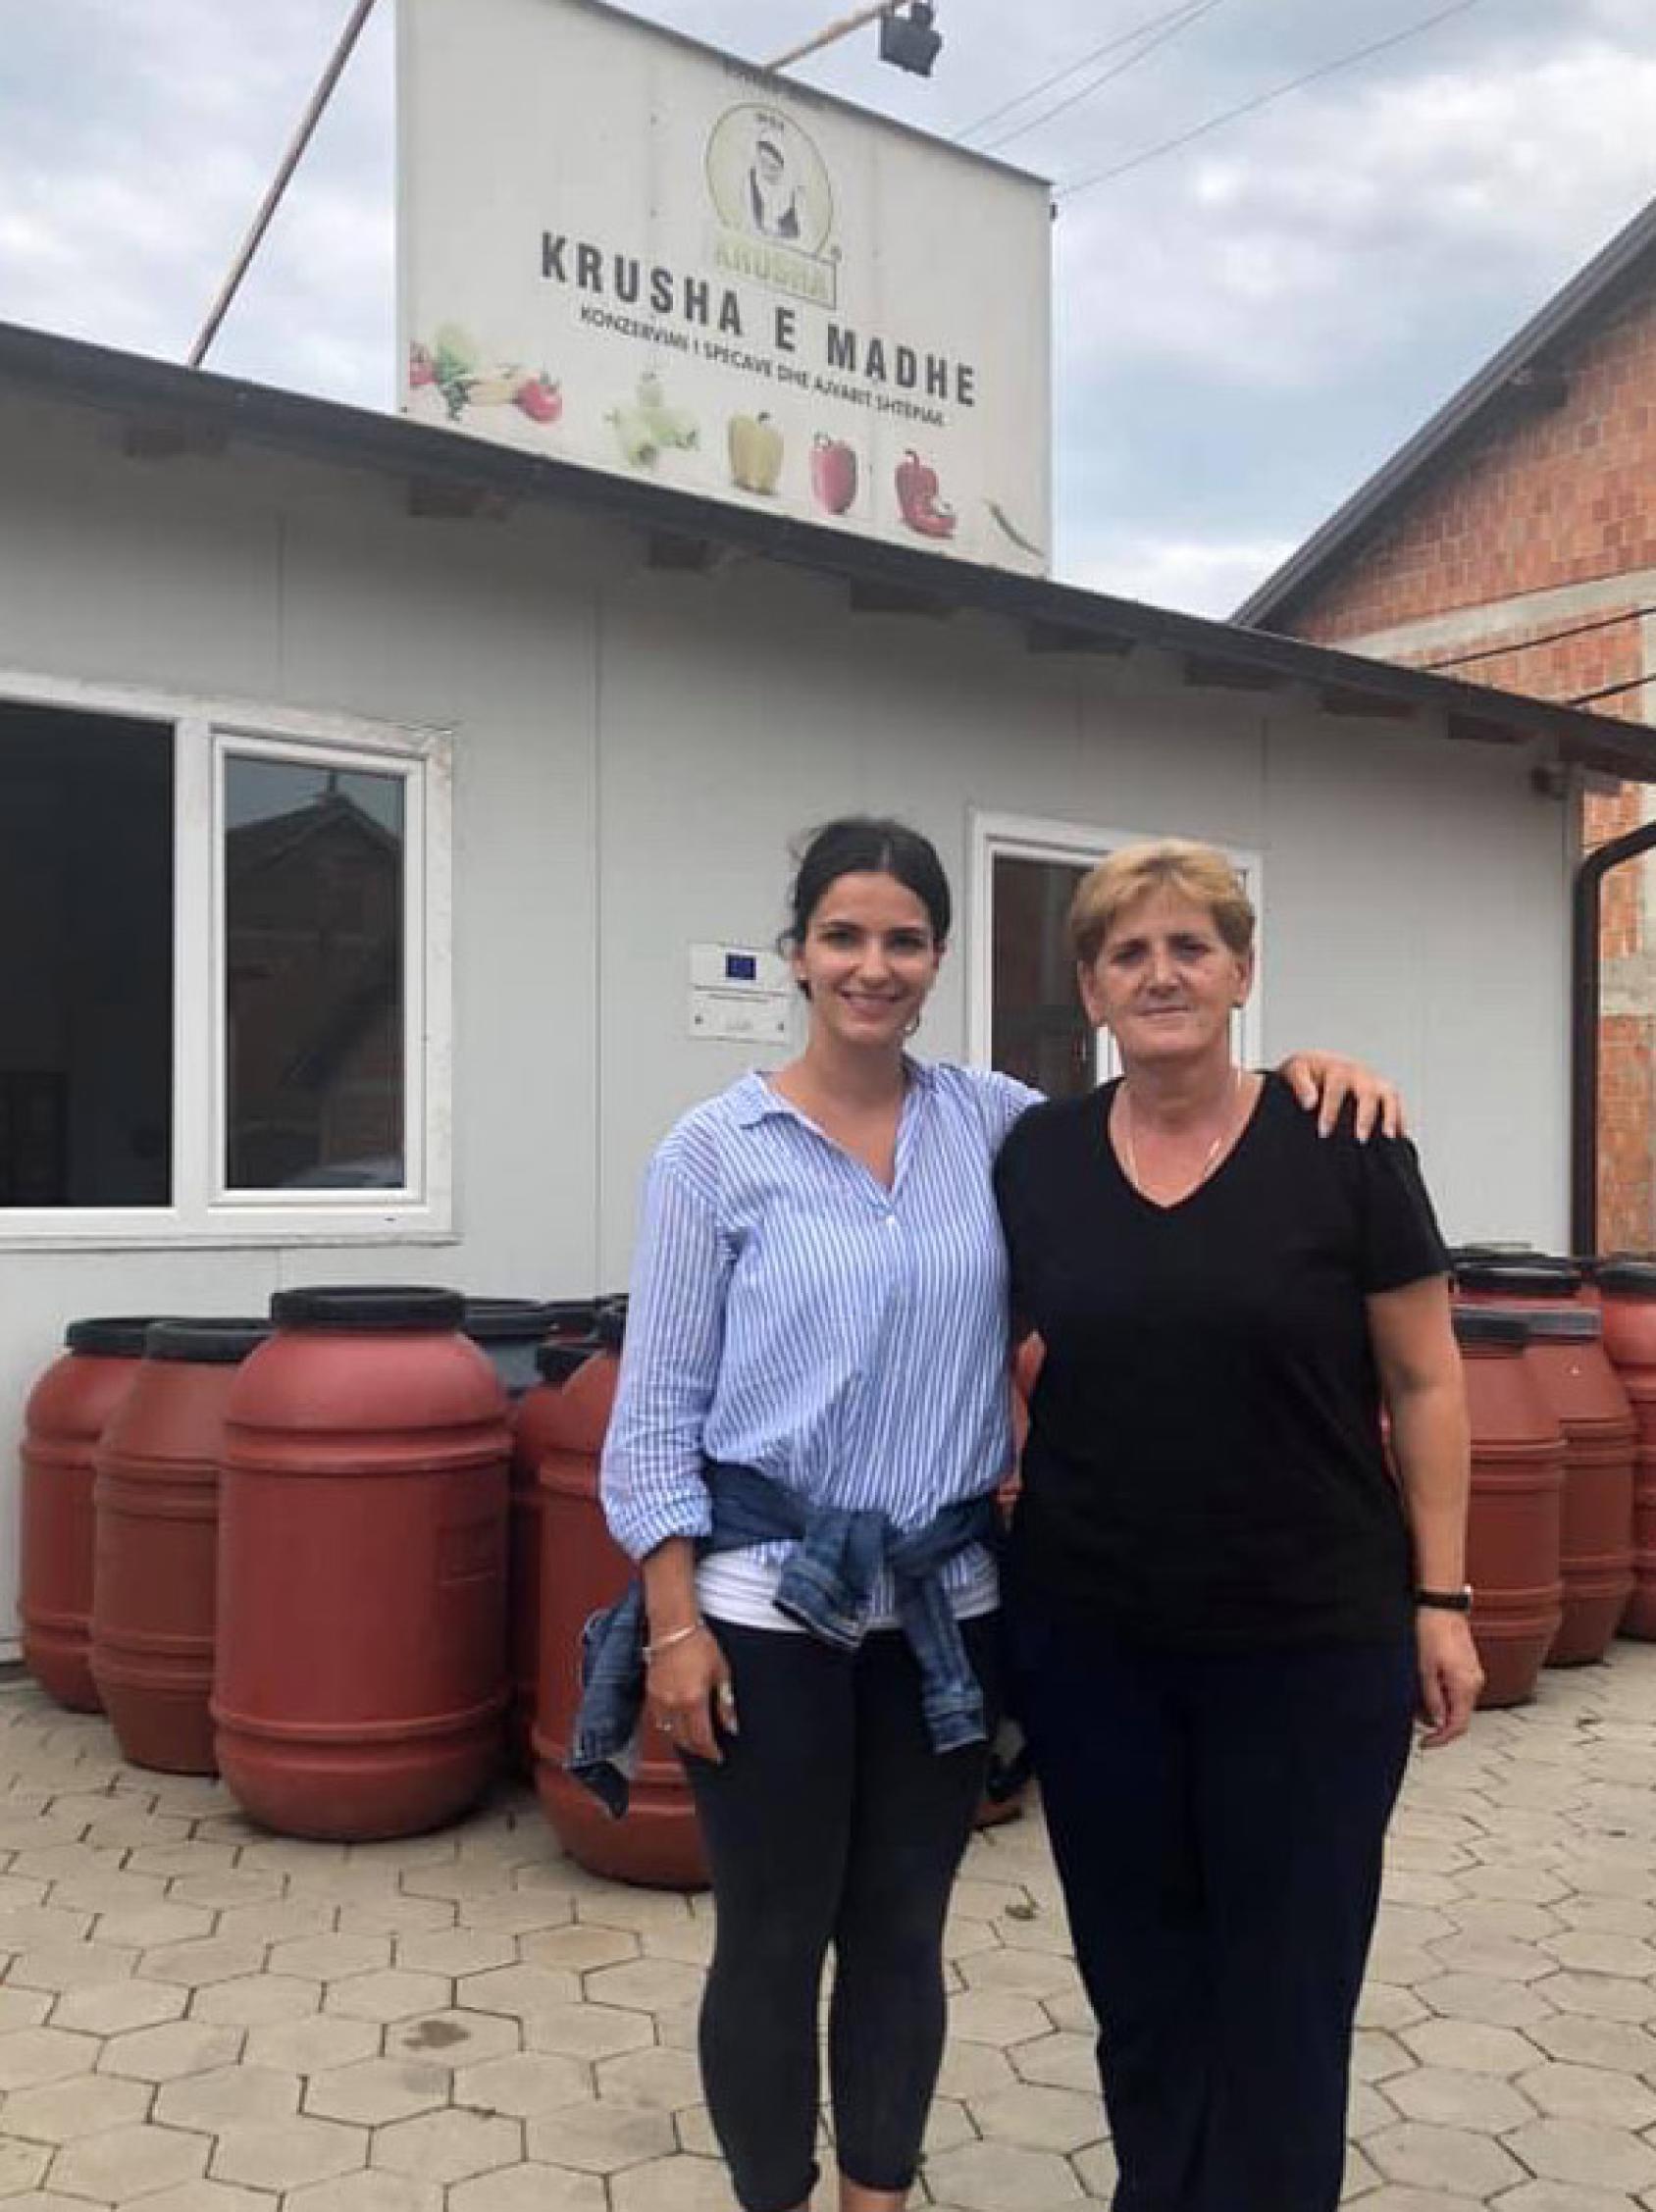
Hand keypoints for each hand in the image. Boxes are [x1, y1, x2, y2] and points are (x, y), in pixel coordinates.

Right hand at [646, 1625, 736, 1762]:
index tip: (719, 1756)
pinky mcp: (650, 1692)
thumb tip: (731, 1726)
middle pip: (684, 1740)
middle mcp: (673, 1705)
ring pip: (669, 1733)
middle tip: (709, 1750)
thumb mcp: (721, 1672)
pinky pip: (659, 1719)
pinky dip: (670, 1727)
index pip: (702, 1739)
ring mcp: (659, 1700)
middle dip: (698, 1749)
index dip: (711, 1752)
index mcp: (693, 1701)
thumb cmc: (700, 1644)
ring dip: (683, 1740)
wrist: (674, 1626)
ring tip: (695, 1739)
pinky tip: (679, 1723)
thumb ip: (725, 1703)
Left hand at [1279, 1051, 1406, 1140]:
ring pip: (1389, 1097)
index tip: (1323, 1131)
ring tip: (1389, 1137)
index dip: (1331, 1111)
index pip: (1337, 1089)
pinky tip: (1399, 1138)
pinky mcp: (1385, 1093)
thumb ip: (1300, 1084)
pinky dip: (1401, 1120)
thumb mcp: (1296, 1071)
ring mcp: (1375, 1083)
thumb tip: (1310, 1102)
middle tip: (1360, 1139)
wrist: (1322, 1066)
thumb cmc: (1308, 1072)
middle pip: (1369, 1094)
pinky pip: (1397, 1106)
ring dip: (1391, 1117)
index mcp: (1337, 1070)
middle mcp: (1360, 1075)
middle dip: (1365, 1117)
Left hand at [1415, 1610, 1481, 1747]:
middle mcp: (1475, 1683)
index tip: (1425, 1743)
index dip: (1441, 1739)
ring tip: (1417, 1699)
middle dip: (1438, 1723)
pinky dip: (1444, 1696)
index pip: (1458, 1726)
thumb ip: (1432, 1699)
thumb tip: (1437, 1722)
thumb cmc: (1431, 1632)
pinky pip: (1459, 1690)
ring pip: (1459, 1704)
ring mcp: (1474, 1674)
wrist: (1441, 1606)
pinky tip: (1428, 1687)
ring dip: (1440, 1708)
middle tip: (1415, 1719)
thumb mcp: (1424, 1669)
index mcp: (1465, 1687)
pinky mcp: (1469, 1666)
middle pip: (1460, 1716)